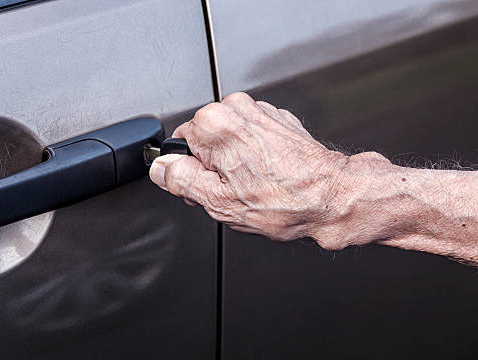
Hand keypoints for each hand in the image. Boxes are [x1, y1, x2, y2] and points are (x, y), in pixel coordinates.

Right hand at [149, 92, 350, 248]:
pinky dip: (254, 156)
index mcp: (214, 125)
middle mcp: (236, 109)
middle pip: (204, 142)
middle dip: (213, 168)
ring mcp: (260, 112)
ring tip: (254, 186)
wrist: (334, 196)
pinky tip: (268, 177)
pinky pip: (251, 139)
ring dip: (234, 163)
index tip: (206, 190)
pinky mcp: (278, 120)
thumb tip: (161, 168)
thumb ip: (181, 180)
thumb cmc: (286, 200)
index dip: (189, 174)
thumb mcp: (219, 201)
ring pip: (228, 141)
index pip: (179, 147)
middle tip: (233, 193)